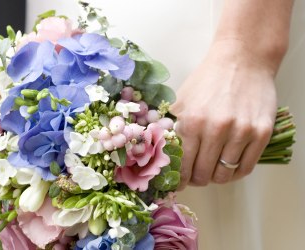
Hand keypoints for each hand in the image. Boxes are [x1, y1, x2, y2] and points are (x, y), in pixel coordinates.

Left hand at [170, 40, 276, 189]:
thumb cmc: (207, 80)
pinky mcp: (261, 132)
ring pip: (224, 175)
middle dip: (196, 179)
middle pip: (203, 174)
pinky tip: (228, 166)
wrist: (242, 60)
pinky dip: (235, 173)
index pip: (182, 166)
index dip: (179, 179)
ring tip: (212, 169)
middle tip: (195, 175)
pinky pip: (246, 167)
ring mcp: (241, 132)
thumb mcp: (180, 100)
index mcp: (191, 122)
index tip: (178, 183)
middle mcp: (216, 129)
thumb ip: (169, 127)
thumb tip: (158, 154)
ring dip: (216, 177)